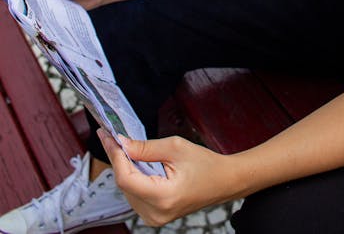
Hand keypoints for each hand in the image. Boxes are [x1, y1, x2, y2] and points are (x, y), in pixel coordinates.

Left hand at [98, 130, 239, 225]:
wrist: (223, 181)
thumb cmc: (204, 164)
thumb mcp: (175, 147)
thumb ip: (145, 147)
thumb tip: (121, 143)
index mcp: (162, 197)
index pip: (125, 178)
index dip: (114, 156)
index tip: (107, 136)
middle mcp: (155, 213)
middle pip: (124, 184)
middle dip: (118, 159)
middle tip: (113, 137)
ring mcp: (154, 218)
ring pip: (127, 189)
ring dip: (125, 168)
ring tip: (128, 149)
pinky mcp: (154, 216)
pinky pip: (135, 194)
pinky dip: (133, 177)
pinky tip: (137, 163)